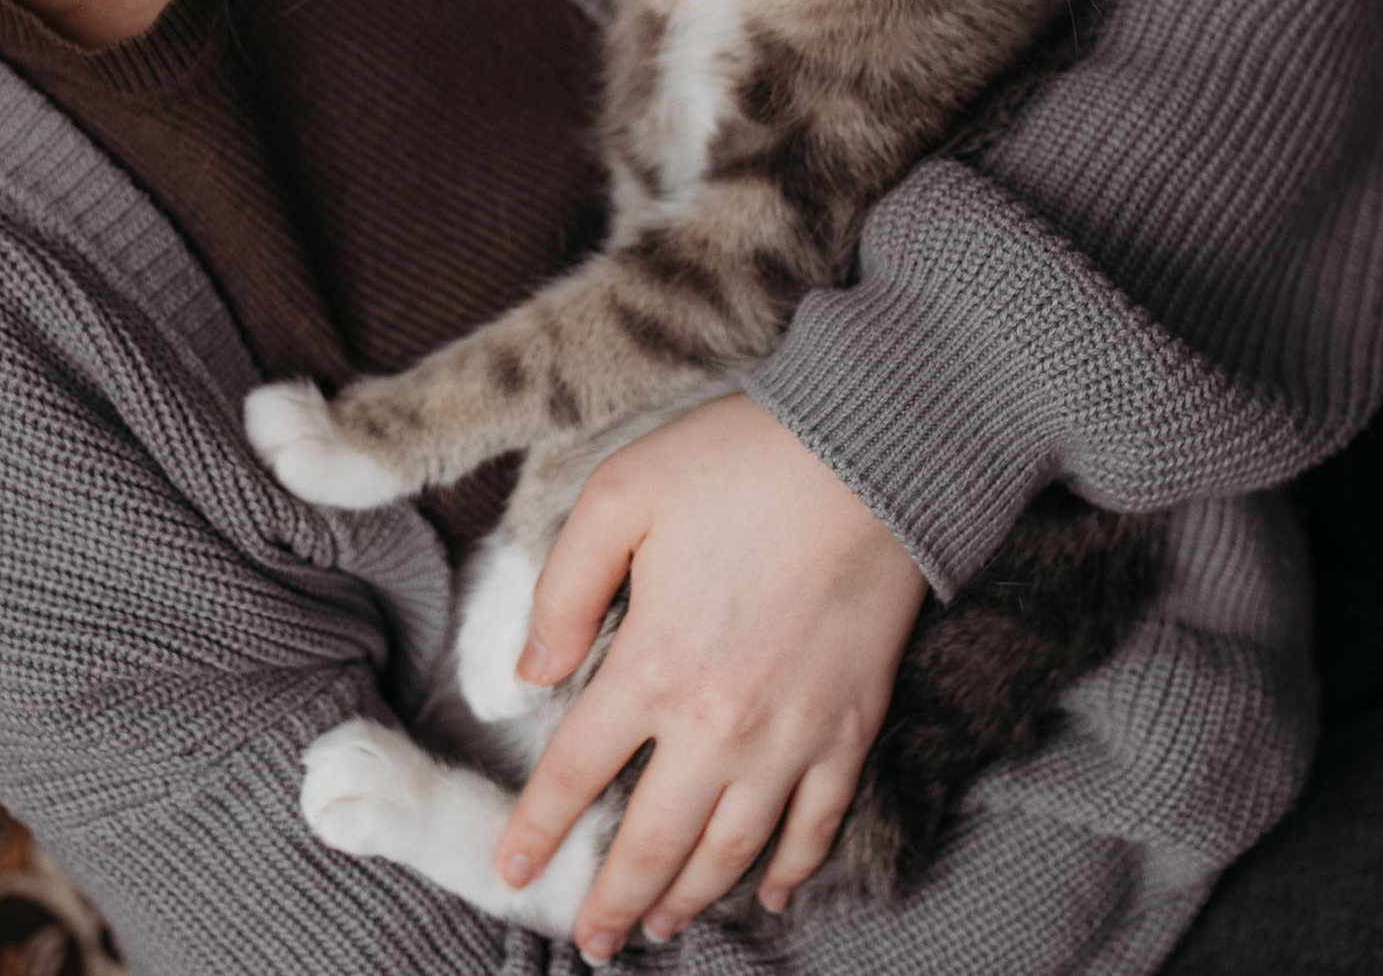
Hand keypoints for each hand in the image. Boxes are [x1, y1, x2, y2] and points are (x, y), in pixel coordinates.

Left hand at [493, 393, 924, 962]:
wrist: (870, 456)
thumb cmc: (735, 464)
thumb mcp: (615, 498)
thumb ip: (562, 591)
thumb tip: (528, 672)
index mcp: (651, 667)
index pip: (576, 772)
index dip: (538, 828)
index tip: (512, 868)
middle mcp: (719, 723)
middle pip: (653, 839)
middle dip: (613, 899)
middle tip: (589, 943)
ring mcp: (793, 736)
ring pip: (732, 848)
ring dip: (690, 897)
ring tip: (658, 926)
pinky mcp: (851, 728)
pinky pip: (817, 824)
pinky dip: (790, 870)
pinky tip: (767, 894)